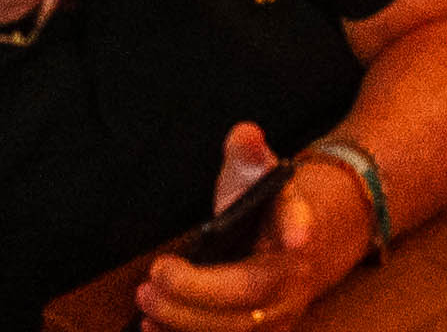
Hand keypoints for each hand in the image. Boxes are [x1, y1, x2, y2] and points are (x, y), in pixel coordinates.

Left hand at [137, 124, 361, 331]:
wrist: (298, 248)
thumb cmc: (266, 209)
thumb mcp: (256, 173)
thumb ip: (248, 153)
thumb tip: (246, 133)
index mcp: (296, 226)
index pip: (300, 224)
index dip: (298, 228)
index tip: (297, 237)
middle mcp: (294, 276)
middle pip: (252, 291)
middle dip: (200, 289)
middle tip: (157, 273)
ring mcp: (280, 315)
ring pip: (236, 329)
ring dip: (185, 320)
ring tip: (146, 300)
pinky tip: (152, 327)